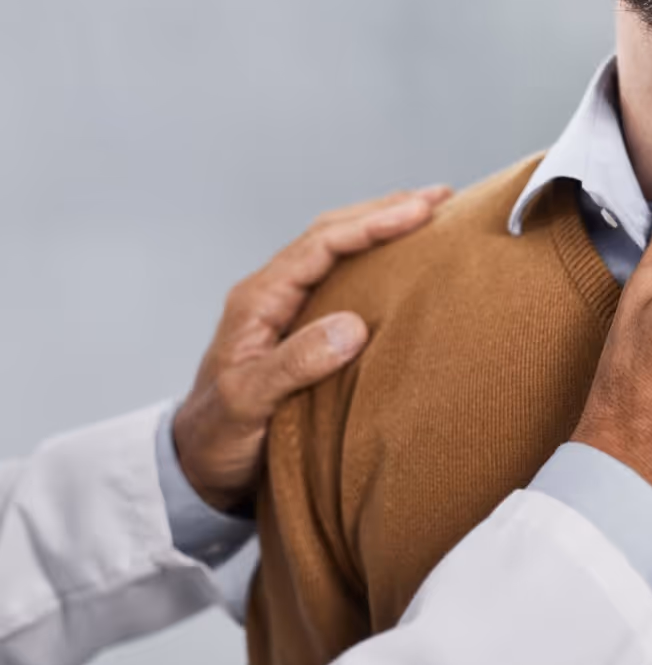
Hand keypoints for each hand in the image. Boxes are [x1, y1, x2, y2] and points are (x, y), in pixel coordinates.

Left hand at [173, 185, 453, 511]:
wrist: (198, 467)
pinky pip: (342, 279)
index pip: (321, 245)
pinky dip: (375, 260)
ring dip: (381, 228)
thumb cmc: (218, 439)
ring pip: (337, 251)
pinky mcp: (300, 328)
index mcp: (258, 301)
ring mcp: (286, 309)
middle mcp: (271, 294)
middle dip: (385, 211)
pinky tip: (402, 262)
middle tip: (440, 197)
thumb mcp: (251, 404)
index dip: (372, 224)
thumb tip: (353, 326)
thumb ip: (295, 364)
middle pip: (332, 234)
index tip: (419, 211)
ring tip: (429, 215)